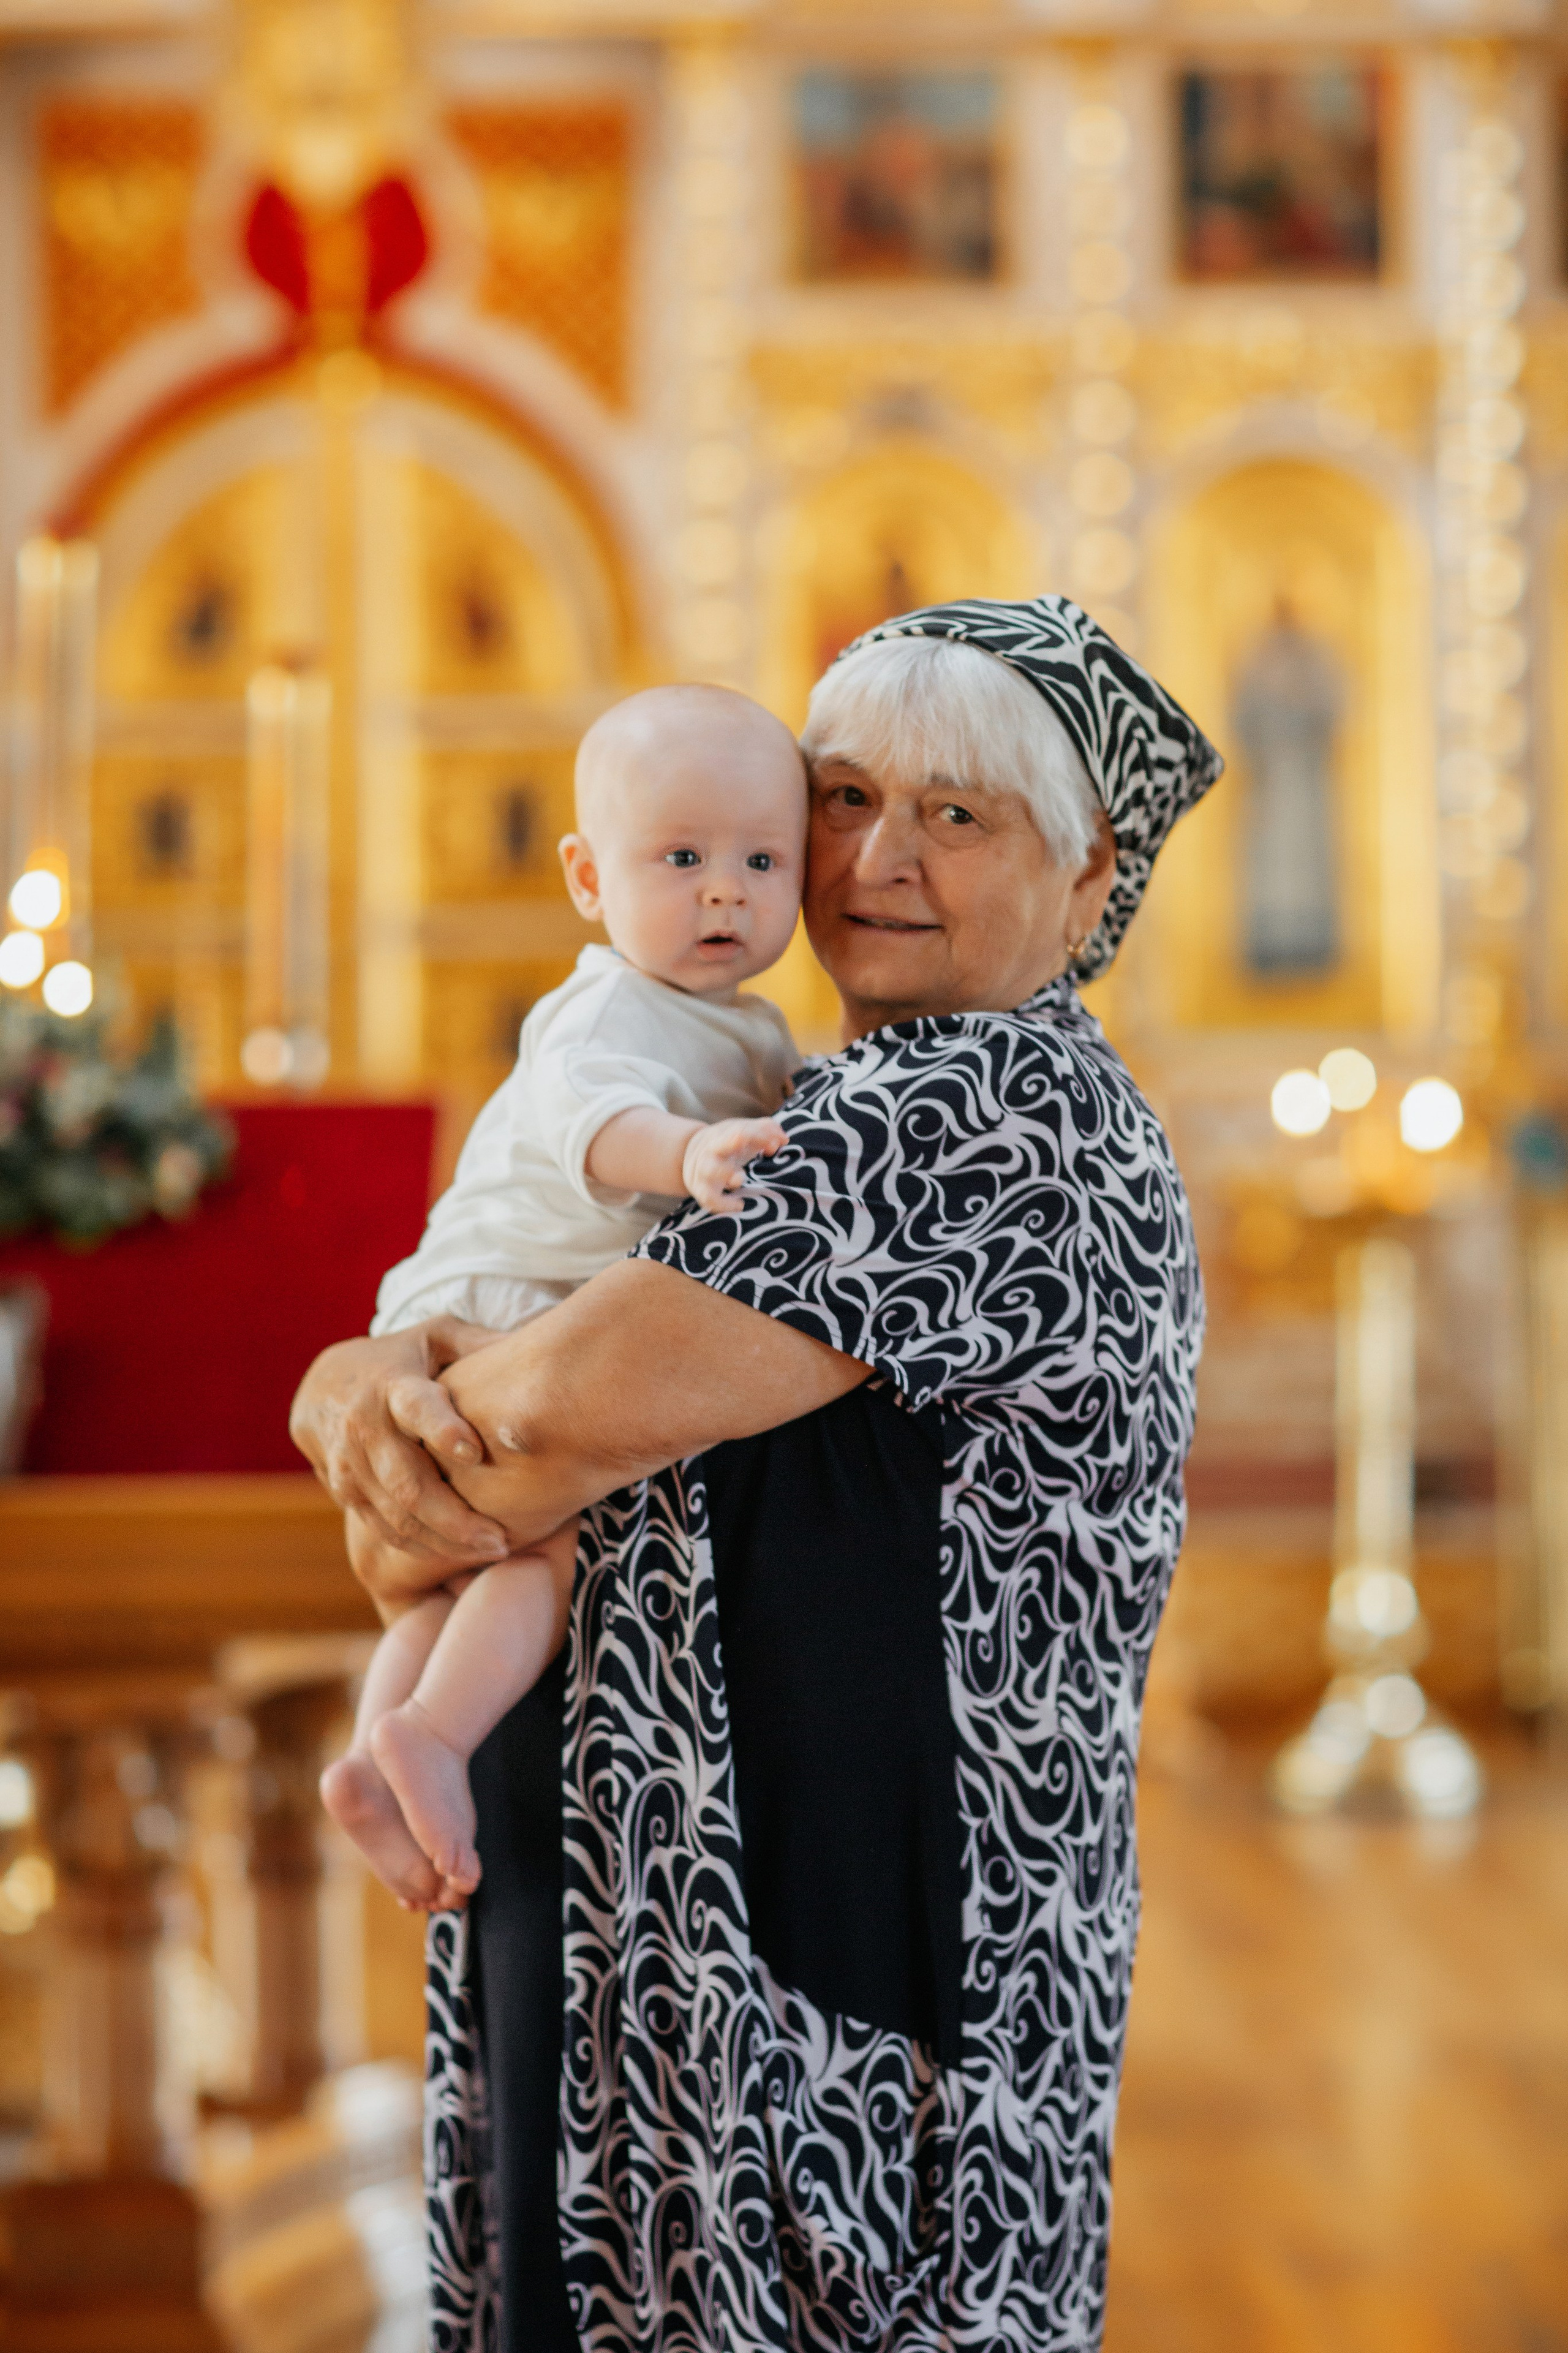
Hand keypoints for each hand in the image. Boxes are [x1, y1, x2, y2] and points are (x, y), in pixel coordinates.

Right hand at [290, 1317, 513, 1567]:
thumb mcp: (436, 1337)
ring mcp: (349, 1464)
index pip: (416, 1407)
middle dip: (456, 1518)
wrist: (323, 1384)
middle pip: (408, 1483)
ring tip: (491, 1551)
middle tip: (501, 1540)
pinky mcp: (342, 1491)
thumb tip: (537, 1342)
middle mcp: (364, 1426)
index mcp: (393, 1384)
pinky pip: (383, 1527)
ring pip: (396, 1515)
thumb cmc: (401, 1358)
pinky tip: (458, 1554)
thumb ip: (478, 1343)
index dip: (442, 1429)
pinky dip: (420, 1546)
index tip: (473, 1452)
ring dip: (444, 1541)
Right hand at [680, 1117, 786, 1212]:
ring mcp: (705, 1170)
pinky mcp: (701, 1189)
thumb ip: (765, 1130)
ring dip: (727, 1173)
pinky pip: (709, 1198)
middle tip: (763, 1146)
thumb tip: (784, 1139)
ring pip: (710, 1170)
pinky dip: (724, 1204)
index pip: (743, 1131)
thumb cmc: (726, 1146)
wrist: (687, 1155)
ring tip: (740, 1178)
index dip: (763, 1135)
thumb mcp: (741, 1133)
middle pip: (723, 1144)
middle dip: (741, 1141)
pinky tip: (740, 1205)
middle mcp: (713, 1150)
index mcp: (724, 1135)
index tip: (781, 1142)